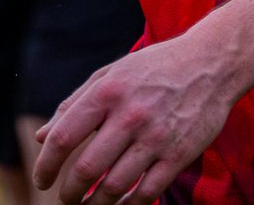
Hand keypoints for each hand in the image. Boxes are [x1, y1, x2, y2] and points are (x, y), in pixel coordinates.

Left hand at [32, 31, 240, 204]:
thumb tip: (42, 137)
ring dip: (95, 204)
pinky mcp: (178, 154)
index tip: (42, 179)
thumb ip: (75, 104)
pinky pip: (146, 192)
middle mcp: (130, 115)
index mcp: (108, 91)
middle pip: (86, 169)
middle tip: (66, 198)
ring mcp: (156, 136)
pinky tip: (119, 204)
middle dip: (69, 193)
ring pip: (114, 187)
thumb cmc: (155, 68)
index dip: (45, 166)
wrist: (211, 63)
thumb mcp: (112, 74)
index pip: (63, 137)